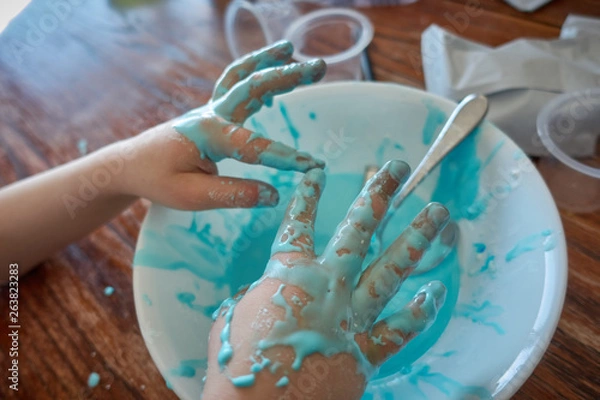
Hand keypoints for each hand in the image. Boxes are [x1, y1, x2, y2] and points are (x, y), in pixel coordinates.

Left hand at [113, 41, 325, 209]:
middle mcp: (210, 114)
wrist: (129, 163)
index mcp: (205, 133)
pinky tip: (275, 80)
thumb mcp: (190, 196)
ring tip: (296, 51)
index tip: (312, 168)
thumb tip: (273, 195)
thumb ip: (232, 195)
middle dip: (287, 75)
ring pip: (244, 77)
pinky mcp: (212, 112)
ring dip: (271, 62)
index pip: (251, 145)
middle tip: (320, 66)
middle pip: (252, 86)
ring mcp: (210, 109)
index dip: (284, 158)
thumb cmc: (156, 180)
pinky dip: (256, 74)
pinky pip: (236, 85)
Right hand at [203, 161, 449, 399]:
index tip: (316, 171)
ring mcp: (351, 317)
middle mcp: (327, 286)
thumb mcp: (233, 318)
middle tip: (395, 167)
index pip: (297, 224)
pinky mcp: (366, 352)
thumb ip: (252, 298)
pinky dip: (419, 312)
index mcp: (289, 275)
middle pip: (357, 230)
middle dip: (377, 195)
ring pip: (391, 269)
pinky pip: (400, 329)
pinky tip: (436, 292)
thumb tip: (257, 295)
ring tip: (438, 211)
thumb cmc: (237, 362)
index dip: (306, 197)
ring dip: (416, 238)